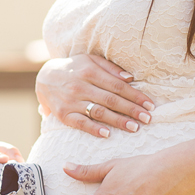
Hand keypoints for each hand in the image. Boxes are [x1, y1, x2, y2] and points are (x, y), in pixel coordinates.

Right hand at [35, 54, 155, 137]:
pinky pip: (80, 123)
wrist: (44, 77)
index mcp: (90, 72)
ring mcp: (71, 101)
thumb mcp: (90, 60)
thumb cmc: (73, 68)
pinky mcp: (63, 114)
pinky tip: (107, 134)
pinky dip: (93, 129)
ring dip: (118, 121)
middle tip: (147, 119)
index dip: (135, 96)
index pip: (118, 86)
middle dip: (131, 110)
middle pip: (111, 100)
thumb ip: (110, 68)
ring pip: (98, 112)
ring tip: (134, 127)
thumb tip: (130, 78)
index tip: (149, 105)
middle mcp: (81, 87)